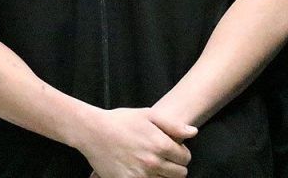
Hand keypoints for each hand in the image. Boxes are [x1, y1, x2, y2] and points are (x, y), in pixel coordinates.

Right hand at [77, 106, 196, 177]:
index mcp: (160, 145)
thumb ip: (174, 126)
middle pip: (179, 174)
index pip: (185, 159)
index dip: (183, 154)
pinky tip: (144, 171)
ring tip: (154, 163)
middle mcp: (152, 163)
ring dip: (164, 175)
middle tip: (167, 158)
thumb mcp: (150, 115)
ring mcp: (139, 176)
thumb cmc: (122, 120)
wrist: (94, 132)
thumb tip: (194, 133)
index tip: (175, 150)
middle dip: (176, 166)